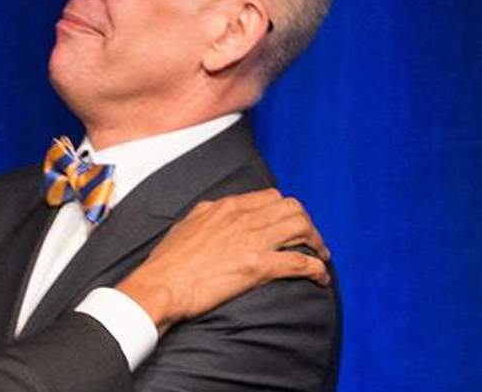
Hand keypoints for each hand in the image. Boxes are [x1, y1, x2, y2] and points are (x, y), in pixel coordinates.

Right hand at [115, 188, 329, 335]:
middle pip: (292, 208)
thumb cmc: (168, 261)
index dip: (286, 210)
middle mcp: (242, 218)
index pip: (270, 197)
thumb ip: (208, 215)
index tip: (289, 224)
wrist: (161, 285)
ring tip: (320, 257)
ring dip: (317, 242)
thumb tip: (218, 213)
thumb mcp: (187, 224)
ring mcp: (251, 240)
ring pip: (301, 228)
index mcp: (225, 206)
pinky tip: (320, 278)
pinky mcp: (257, 266)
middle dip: (307, 223)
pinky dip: (316, 269)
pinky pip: (299, 262)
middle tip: (311, 240)